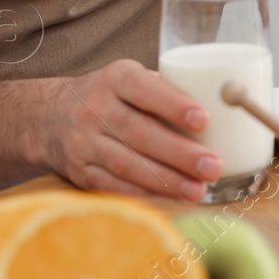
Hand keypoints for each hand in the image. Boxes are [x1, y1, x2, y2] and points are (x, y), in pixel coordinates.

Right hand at [40, 60, 223, 201]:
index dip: (173, 104)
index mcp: (116, 79)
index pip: (144, 89)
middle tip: (213, 166)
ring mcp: (84, 143)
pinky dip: (145, 195)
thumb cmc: (113, 96)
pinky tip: (171, 199)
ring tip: (199, 190)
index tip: (204, 119)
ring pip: (128, 164)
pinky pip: (114, 186)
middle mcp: (95, 108)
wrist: (50, 116)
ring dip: (167, 181)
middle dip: (180, 153)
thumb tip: (228, 106)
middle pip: (139, 132)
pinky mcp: (80, 172)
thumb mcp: (133, 79)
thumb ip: (169, 90)